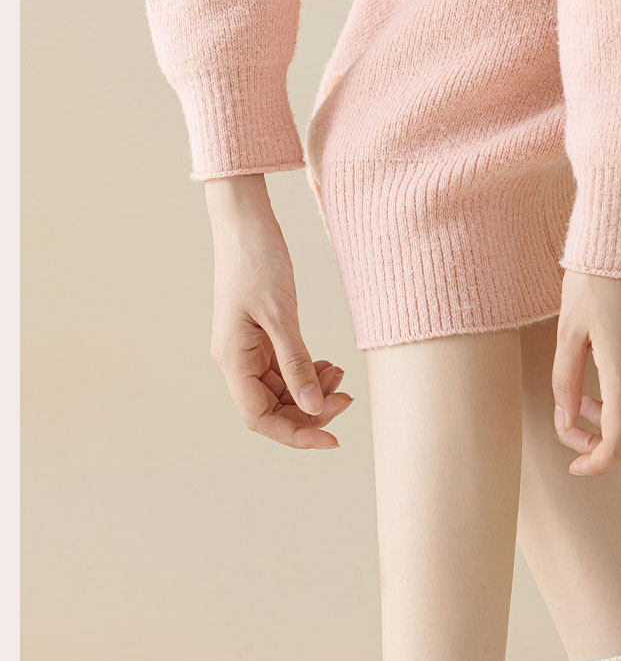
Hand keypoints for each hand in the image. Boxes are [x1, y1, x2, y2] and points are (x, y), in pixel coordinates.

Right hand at [205, 175, 351, 449]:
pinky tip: (330, 365)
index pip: (260, 418)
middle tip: (347, 399)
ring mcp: (249, 351)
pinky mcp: (262, 338)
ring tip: (341, 376)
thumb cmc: (256, 260)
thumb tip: (312, 409)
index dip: (296, 435)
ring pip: (283, 392)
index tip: (333, 438)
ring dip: (313, 392)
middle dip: (310, 412)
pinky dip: (309, 373)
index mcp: (233, 360)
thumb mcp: (281, 314)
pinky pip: (286, 370)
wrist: (244, 222)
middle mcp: (237, 362)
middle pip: (273, 410)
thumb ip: (297, 363)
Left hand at [552, 270, 620, 475]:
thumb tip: (564, 424)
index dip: (595, 464)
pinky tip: (616, 382)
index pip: (617, 443)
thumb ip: (563, 384)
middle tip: (573, 420)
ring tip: (589, 395)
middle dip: (601, 442)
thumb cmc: (591, 280)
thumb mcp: (567, 334)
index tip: (575, 467)